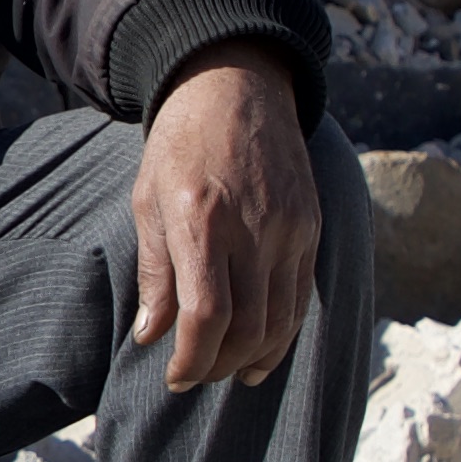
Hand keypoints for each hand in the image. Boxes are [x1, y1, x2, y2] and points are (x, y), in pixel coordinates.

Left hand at [126, 49, 323, 389]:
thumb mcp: (147, 200)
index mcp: (203, 221)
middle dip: (220, 366)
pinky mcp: (312, 225)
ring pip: (281, 320)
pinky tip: (262, 349)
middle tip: (197, 375)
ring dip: (254, 358)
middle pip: (248, 328)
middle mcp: (254, 229)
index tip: (175, 377)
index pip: (206, 316)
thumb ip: (154, 272)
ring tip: (229, 371)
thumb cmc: (180, 143)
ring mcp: (290, 228)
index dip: (191, 360)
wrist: (237, 84)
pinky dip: (283, 333)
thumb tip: (152, 335)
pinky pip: (302, 296)